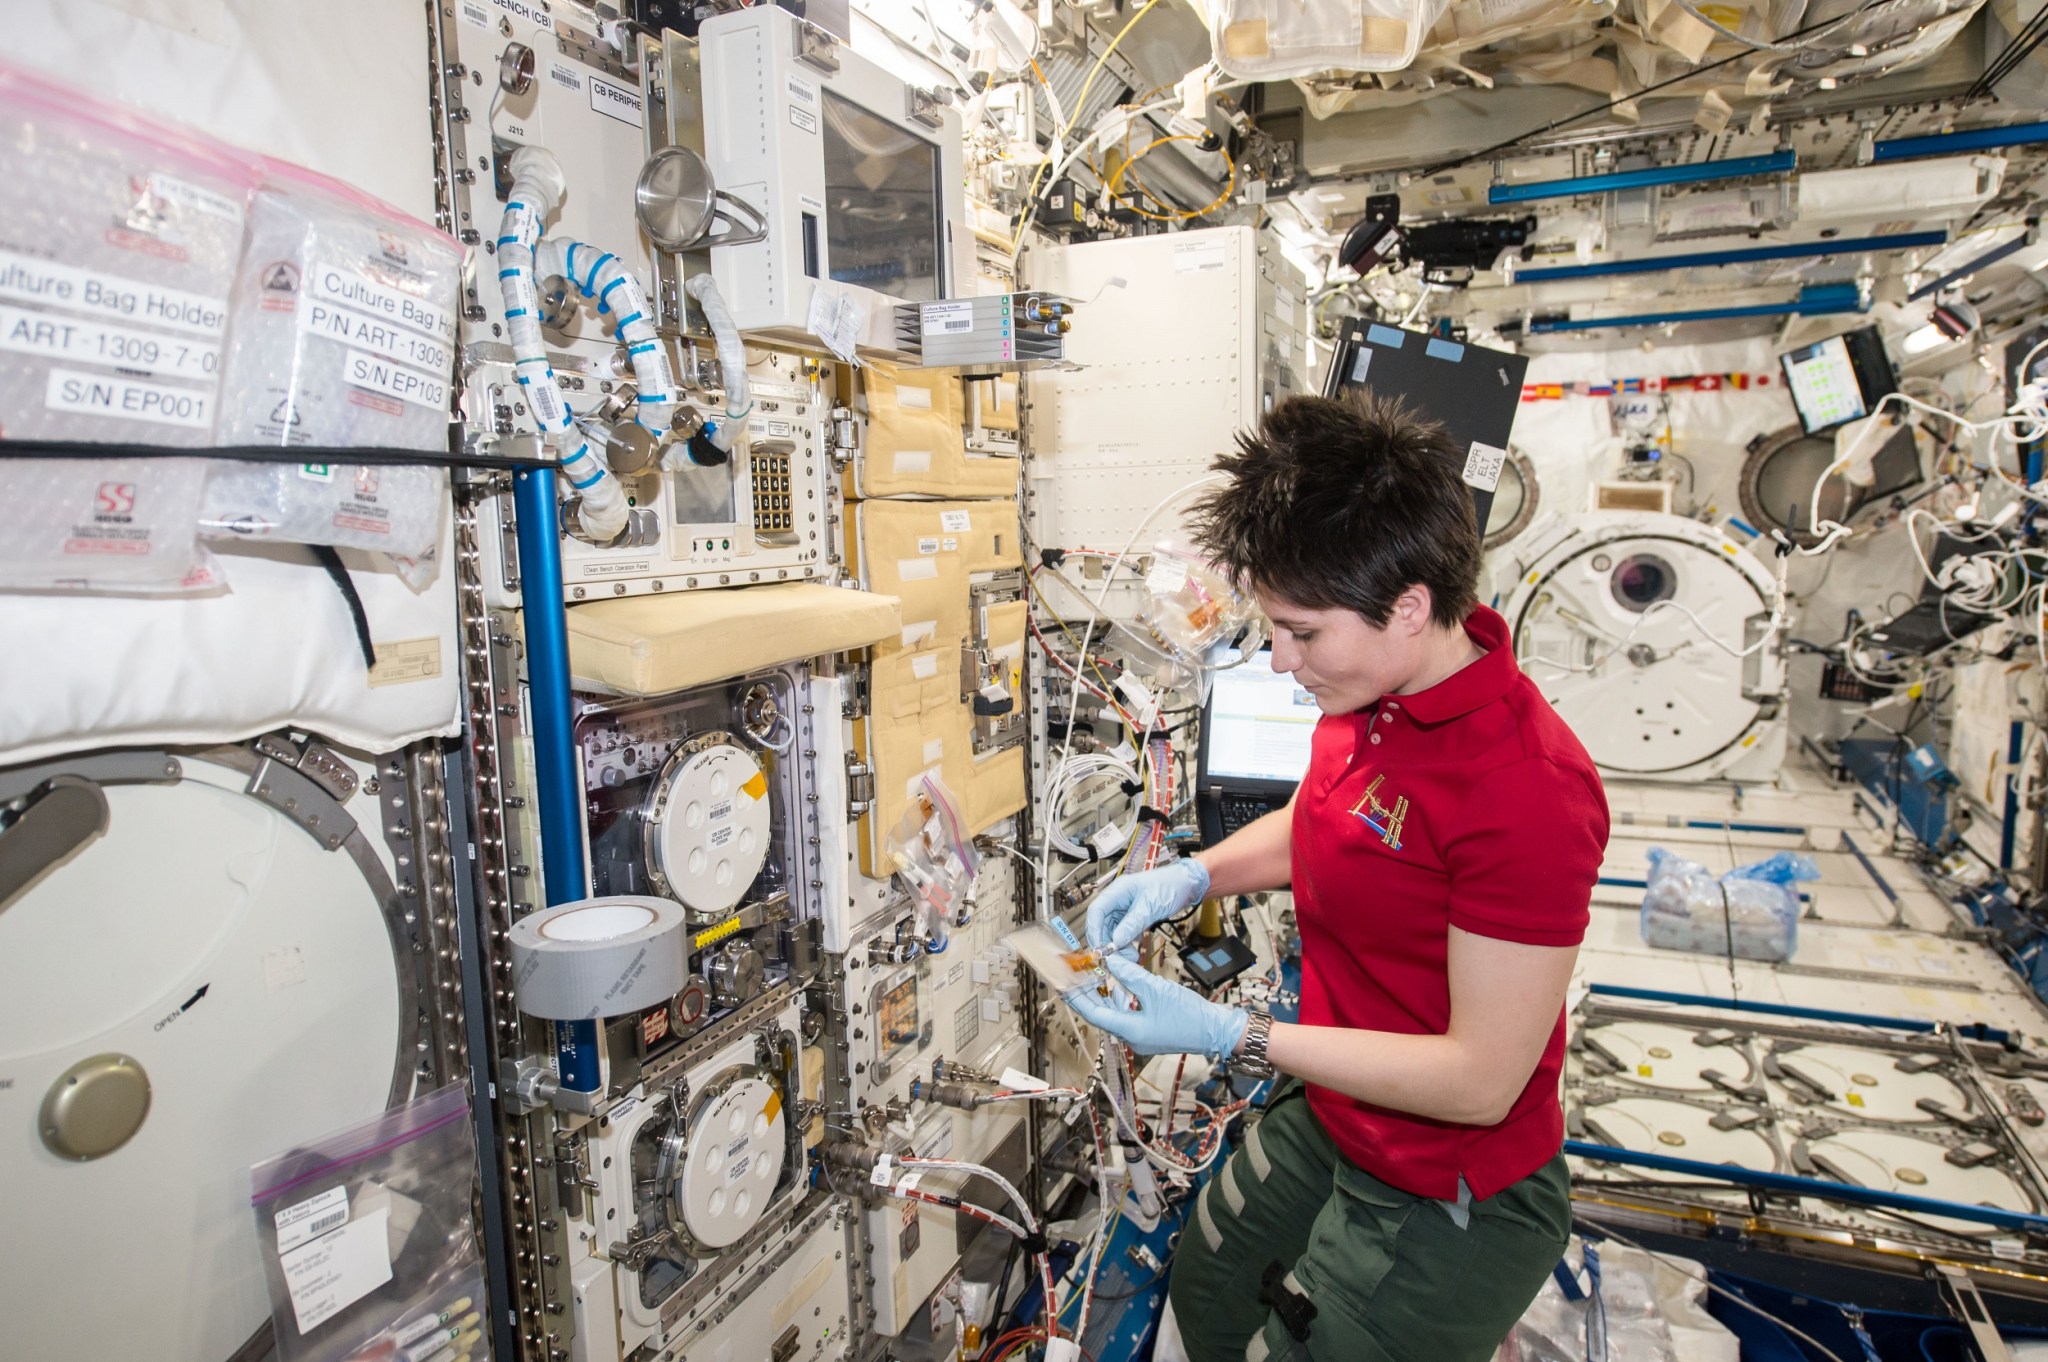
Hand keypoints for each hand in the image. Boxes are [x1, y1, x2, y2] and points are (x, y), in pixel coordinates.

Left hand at [1062, 954, 1247, 1058]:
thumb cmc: (1191, 1016)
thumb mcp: (1156, 989)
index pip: (1094, 1013)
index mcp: (1130, 1031)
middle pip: (1102, 1014)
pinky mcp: (1150, 1031)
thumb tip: (1111, 961)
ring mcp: (1141, 1036)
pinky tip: (1120, 985)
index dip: (1077, 998)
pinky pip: (1128, 1015)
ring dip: (1105, 996)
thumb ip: (1130, 974)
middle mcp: (1132, 1037)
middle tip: (1074, 979)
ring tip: (1093, 978)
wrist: (1217, 1030)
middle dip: (1088, 995)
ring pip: (1115, 1014)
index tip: (1063, 985)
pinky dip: (1121, 1000)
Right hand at [1085, 859, 1209, 954]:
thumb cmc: (1170, 885)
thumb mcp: (1150, 906)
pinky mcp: (1134, 916)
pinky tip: (1133, 951)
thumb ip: (1132, 924)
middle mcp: (1118, 899)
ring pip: (1113, 930)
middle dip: (1107, 941)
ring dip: (1118, 945)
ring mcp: (1126, 908)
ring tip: (1130, 957)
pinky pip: (1124, 932)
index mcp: (1118, 890)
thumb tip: (1116, 941)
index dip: (1094, 929)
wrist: (1188, 884)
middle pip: (1102, 923)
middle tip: (1115, 957)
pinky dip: (1127, 943)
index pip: (1096, 910)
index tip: (1099, 947)